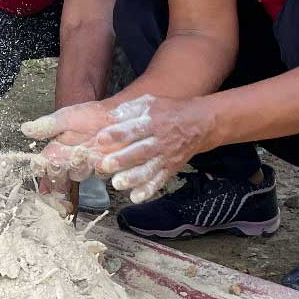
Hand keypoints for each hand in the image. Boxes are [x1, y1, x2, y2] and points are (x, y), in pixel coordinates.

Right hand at [21, 101, 113, 184]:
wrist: (117, 114)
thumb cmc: (91, 113)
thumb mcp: (67, 117)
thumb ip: (48, 126)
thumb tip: (25, 129)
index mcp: (57, 149)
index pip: (43, 164)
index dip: (41, 167)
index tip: (41, 165)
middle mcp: (70, 160)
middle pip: (58, 174)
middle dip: (58, 171)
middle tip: (60, 163)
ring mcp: (87, 164)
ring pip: (78, 174)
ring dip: (78, 167)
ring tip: (81, 153)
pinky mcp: (105, 166)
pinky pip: (100, 173)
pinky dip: (100, 167)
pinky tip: (100, 159)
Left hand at [88, 95, 216, 203]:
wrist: (198, 125)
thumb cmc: (167, 111)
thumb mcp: (149, 102)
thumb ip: (129, 108)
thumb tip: (109, 116)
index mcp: (152, 122)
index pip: (134, 128)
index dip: (117, 134)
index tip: (100, 139)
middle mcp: (159, 141)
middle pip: (140, 151)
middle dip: (122, 159)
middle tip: (105, 165)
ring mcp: (165, 157)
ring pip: (149, 169)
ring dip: (133, 178)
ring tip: (117, 183)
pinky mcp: (170, 168)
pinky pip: (159, 180)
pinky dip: (148, 190)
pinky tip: (135, 197)